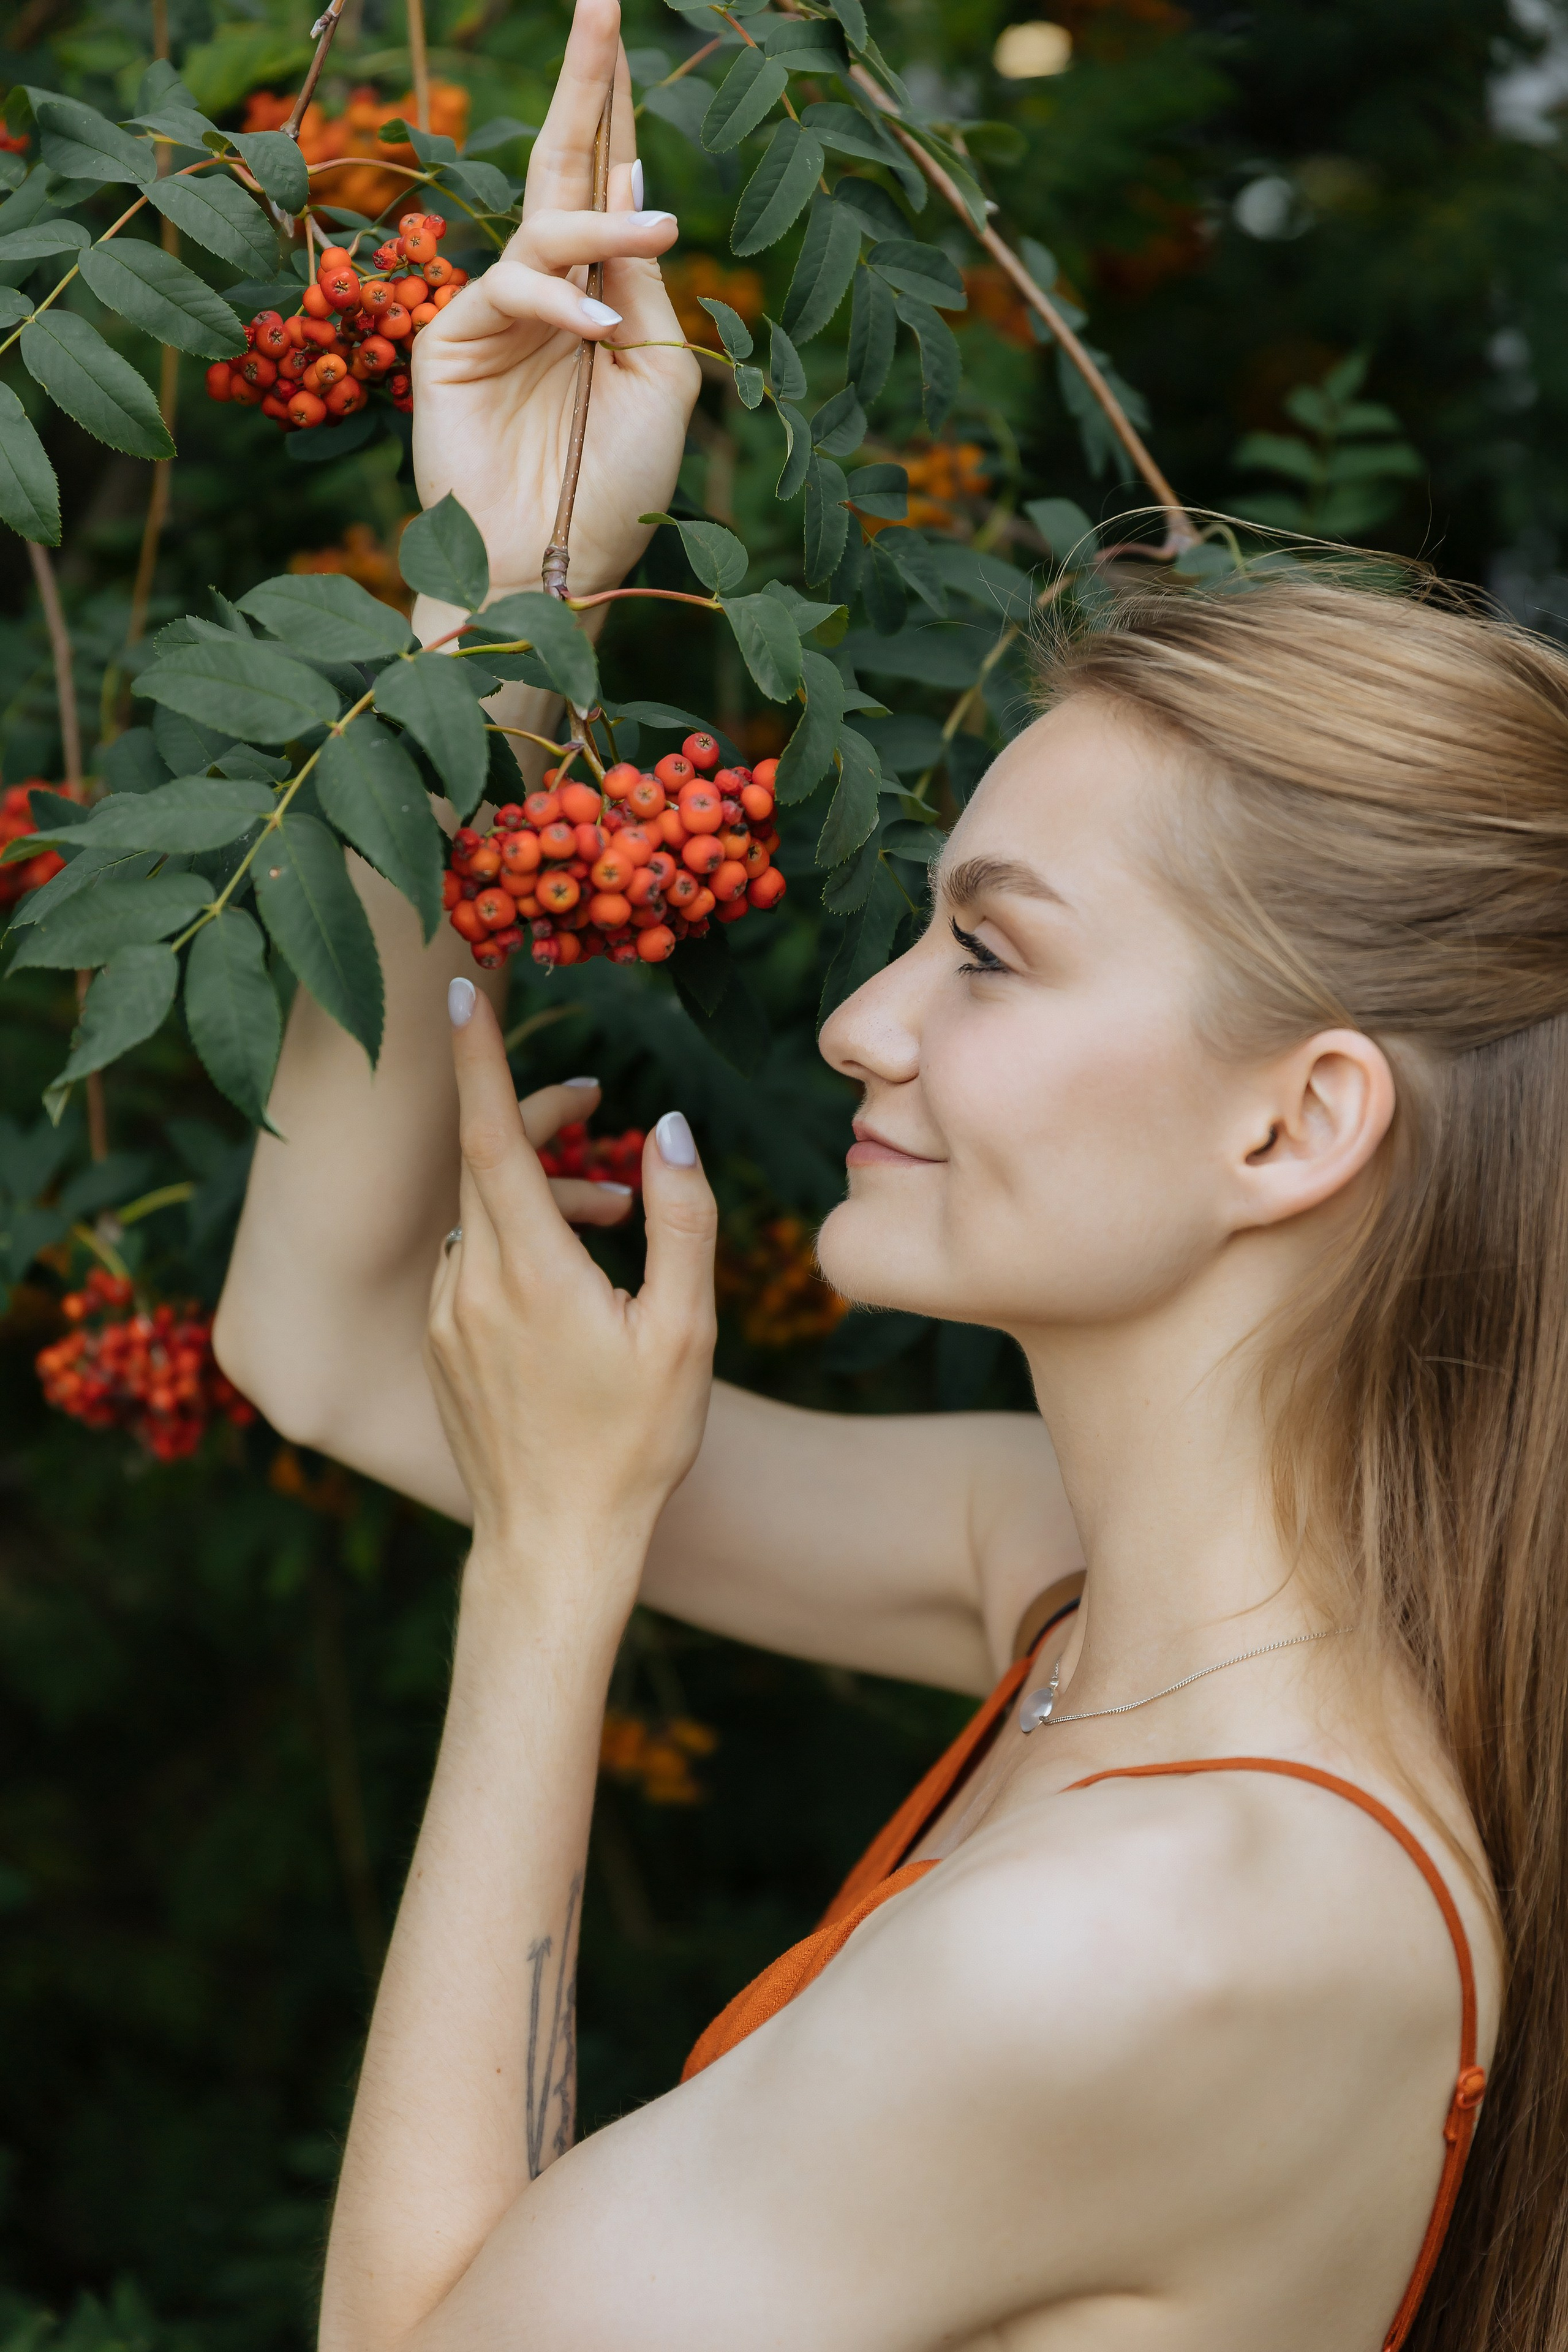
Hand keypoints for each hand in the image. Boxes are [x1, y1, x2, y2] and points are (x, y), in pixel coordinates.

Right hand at [410, 0, 701, 596]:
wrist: (557, 570)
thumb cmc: (616, 490)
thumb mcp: (660, 378)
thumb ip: (648, 284)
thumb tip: (632, 187)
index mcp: (600, 295)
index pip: (606, 184)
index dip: (616, 112)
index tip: (622, 32)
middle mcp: (548, 292)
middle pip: (562, 164)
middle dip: (586, 83)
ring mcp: (496, 313)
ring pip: (545, 223)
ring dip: (601, 214)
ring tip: (659, 224)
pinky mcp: (453, 340)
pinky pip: (512, 289)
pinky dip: (562, 301)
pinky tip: (599, 329)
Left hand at [426, 980, 717, 1588]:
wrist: (555, 1544)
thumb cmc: (635, 1443)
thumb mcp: (685, 1330)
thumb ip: (681, 1219)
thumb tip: (667, 1128)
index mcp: (531, 1270)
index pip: (489, 1136)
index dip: (475, 1060)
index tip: (456, 994)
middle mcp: (471, 1284)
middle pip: (483, 1161)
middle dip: (527, 1112)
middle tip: (587, 1094)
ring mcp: (447, 1316)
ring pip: (480, 1213)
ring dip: (535, 1188)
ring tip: (612, 1215)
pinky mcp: (440, 1346)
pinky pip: (471, 1260)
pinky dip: (513, 1238)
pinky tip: (570, 1274)